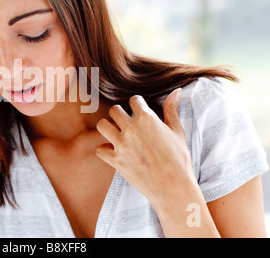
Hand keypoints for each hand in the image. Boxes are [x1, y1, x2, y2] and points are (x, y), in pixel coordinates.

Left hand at [96, 89, 196, 207]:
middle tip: (125, 122)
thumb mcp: (177, 131)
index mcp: (147, 119)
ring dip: (108, 128)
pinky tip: (113, 151)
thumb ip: (172, 110)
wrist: (173, 187)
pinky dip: (104, 150)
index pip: (134, 100)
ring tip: (116, 133)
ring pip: (102, 126)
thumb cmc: (179, 159)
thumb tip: (176, 91)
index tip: (139, 111)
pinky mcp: (115, 160)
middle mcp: (131, 129)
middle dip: (119, 114)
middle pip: (114, 110)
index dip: (137, 104)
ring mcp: (121, 144)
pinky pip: (100, 149)